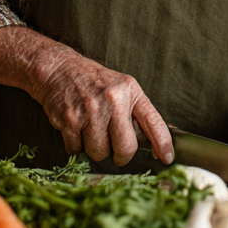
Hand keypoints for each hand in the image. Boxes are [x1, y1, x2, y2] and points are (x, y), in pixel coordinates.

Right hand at [29, 49, 173, 166]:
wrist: (59, 69)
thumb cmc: (94, 83)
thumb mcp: (122, 88)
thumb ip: (136, 113)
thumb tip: (152, 145)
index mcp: (130, 91)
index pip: (153, 122)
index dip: (163, 143)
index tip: (167, 158)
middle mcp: (113, 100)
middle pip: (125, 148)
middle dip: (120, 155)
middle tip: (115, 149)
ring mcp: (90, 110)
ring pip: (99, 153)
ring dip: (95, 149)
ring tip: (91, 130)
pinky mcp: (69, 119)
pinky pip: (77, 150)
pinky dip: (76, 145)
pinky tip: (76, 128)